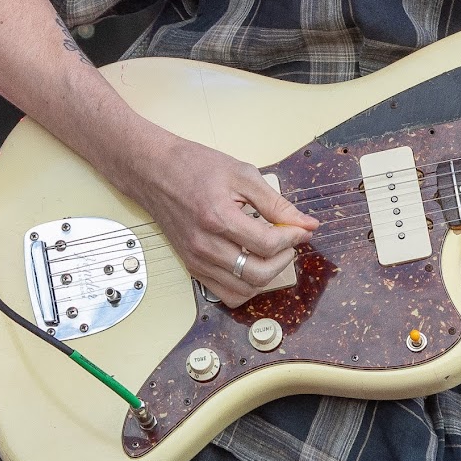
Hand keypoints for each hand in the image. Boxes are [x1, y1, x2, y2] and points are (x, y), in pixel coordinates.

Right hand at [117, 131, 317, 307]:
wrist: (154, 171)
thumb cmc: (195, 167)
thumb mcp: (243, 175)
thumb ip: (276, 203)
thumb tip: (306, 223)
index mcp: (218, 218)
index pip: (268, 244)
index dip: (293, 237)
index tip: (301, 228)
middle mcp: (205, 245)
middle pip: (258, 274)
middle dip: (284, 259)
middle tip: (289, 241)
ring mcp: (196, 260)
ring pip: (243, 290)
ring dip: (266, 275)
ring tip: (271, 253)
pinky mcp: (191, 267)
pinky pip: (225, 294)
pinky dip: (245, 285)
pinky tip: (252, 263)